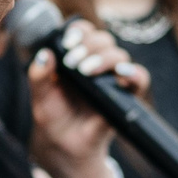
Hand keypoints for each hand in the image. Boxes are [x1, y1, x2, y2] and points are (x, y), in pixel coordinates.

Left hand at [28, 24, 146, 177]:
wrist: (64, 147)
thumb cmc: (53, 118)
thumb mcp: (39, 97)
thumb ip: (38, 76)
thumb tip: (45, 53)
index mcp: (76, 58)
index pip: (84, 32)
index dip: (79, 30)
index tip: (68, 41)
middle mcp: (96, 65)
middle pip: (104, 40)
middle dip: (89, 45)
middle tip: (73, 63)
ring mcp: (111, 80)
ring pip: (119, 55)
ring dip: (104, 58)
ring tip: (86, 71)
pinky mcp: (124, 97)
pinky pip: (140, 79)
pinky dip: (135, 73)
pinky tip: (122, 74)